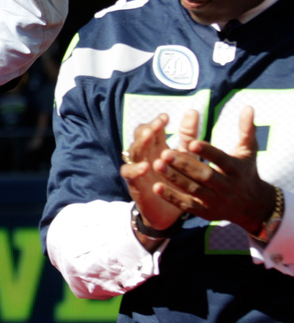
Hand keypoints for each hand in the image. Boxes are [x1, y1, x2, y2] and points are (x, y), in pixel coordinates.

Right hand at [120, 111, 192, 231]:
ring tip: (149, 137)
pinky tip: (145, 166)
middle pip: (140, 138)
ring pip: (133, 152)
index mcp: (155, 148)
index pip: (151, 130)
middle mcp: (144, 156)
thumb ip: (187, 135)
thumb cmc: (177, 180)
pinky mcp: (134, 184)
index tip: (166, 118)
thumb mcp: (184, 156)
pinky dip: (135, 169)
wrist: (170, 211)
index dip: (156, 123)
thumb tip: (193, 111)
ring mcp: (137, 169)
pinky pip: (129, 174)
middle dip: (146, 130)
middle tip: (156, 126)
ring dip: (140, 144)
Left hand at [153, 106, 274, 233]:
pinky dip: (172, 197)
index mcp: (236, 170)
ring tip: (156, 165)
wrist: (252, 206)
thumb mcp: (248, 152)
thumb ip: (246, 130)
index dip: (207, 152)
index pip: (222, 160)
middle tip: (164, 153)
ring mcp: (216, 201)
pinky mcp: (205, 212)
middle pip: (205, 176)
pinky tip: (156, 187)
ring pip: (193, 190)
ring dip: (174, 179)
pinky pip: (187, 206)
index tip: (191, 142)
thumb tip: (248, 107)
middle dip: (185, 165)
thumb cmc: (245, 172)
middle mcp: (227, 187)